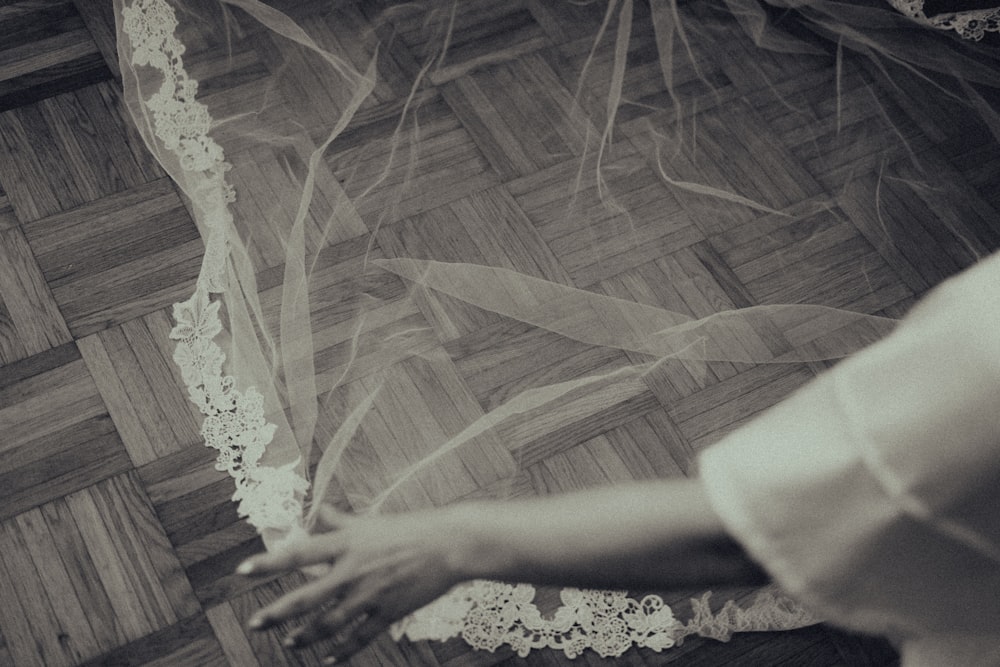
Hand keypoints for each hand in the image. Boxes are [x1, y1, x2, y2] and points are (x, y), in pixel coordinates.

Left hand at [236, 507, 475, 662]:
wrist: (449, 544)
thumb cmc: (411, 528)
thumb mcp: (372, 521)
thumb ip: (340, 519)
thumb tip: (318, 512)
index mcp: (347, 543)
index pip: (299, 554)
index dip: (269, 563)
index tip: (242, 570)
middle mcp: (353, 570)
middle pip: (306, 597)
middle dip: (278, 613)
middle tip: (256, 623)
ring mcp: (370, 595)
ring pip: (328, 623)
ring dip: (305, 636)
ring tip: (289, 643)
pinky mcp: (388, 612)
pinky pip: (359, 637)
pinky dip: (342, 650)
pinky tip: (329, 658)